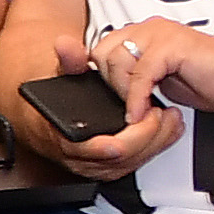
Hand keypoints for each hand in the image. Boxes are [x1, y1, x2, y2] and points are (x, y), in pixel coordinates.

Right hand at [27, 27, 187, 177]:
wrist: (42, 125)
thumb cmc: (51, 105)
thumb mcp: (59, 80)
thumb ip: (67, 62)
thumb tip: (66, 44)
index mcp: (67, 141)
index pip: (103, 148)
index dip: (129, 135)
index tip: (142, 115)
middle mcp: (83, 160)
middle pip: (126, 157)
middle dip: (149, 134)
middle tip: (160, 111)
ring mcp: (99, 167)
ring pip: (136, 162)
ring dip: (158, 140)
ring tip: (170, 116)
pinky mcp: (113, 168)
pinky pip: (139, 162)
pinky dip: (157, 146)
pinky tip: (167, 129)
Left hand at [83, 16, 213, 115]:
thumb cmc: (212, 80)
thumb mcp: (162, 80)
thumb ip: (137, 77)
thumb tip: (112, 90)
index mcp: (147, 33)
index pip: (103, 47)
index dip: (101, 75)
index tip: (109, 97)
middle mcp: (152, 28)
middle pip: (104, 52)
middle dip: (111, 83)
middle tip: (130, 102)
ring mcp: (162, 34)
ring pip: (118, 60)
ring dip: (124, 91)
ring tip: (140, 107)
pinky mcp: (173, 47)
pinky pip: (140, 74)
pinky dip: (137, 97)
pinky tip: (144, 110)